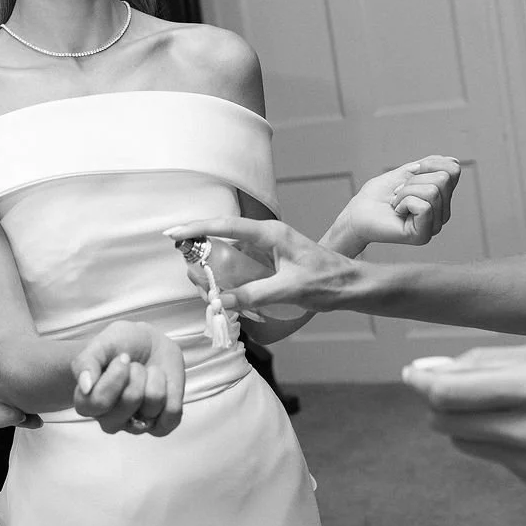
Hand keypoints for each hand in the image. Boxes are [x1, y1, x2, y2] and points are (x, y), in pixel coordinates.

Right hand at [70, 320, 185, 436]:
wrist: (148, 343)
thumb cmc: (119, 345)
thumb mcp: (100, 344)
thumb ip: (86, 362)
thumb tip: (85, 387)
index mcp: (88, 404)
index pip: (98, 402)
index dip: (114, 376)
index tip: (122, 357)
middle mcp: (109, 420)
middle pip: (129, 401)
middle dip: (137, 374)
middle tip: (135, 364)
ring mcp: (135, 426)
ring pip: (152, 406)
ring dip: (154, 379)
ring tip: (148, 372)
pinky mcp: (161, 426)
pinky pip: (171, 416)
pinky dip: (172, 392)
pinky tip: (162, 384)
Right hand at [164, 218, 352, 316]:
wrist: (351, 286)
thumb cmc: (328, 282)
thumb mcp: (290, 290)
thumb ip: (255, 294)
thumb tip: (221, 300)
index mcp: (270, 234)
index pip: (226, 225)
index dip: (197, 228)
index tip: (174, 233)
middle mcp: (265, 237)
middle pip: (221, 240)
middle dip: (202, 259)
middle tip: (196, 281)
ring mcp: (266, 250)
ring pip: (228, 256)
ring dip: (215, 274)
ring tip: (212, 295)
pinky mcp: (268, 263)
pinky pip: (240, 268)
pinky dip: (228, 282)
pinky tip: (227, 297)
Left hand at [334, 155, 460, 251]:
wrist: (357, 213)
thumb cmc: (378, 194)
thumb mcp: (406, 173)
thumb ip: (430, 167)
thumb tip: (453, 162)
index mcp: (442, 198)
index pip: (453, 169)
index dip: (428, 164)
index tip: (409, 175)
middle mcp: (443, 213)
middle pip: (443, 179)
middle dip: (413, 180)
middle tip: (398, 193)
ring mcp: (434, 226)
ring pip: (433, 191)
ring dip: (405, 192)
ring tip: (395, 203)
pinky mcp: (423, 236)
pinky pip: (424, 206)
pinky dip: (404, 202)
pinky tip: (397, 212)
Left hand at [403, 343, 525, 491]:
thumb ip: (485, 362)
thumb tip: (433, 371)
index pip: (447, 394)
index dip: (421, 384)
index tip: (412, 375)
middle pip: (446, 422)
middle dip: (441, 403)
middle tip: (453, 389)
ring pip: (464, 442)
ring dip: (467, 423)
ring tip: (501, 407)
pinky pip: (495, 459)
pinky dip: (499, 442)